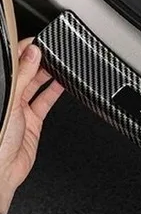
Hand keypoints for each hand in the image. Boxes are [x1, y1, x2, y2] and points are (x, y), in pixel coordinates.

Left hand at [0, 38, 63, 213]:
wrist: (3, 173)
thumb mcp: (11, 102)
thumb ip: (22, 77)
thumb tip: (31, 53)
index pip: (11, 64)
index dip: (23, 50)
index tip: (38, 40)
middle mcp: (7, 98)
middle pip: (24, 73)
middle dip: (37, 61)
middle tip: (51, 50)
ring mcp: (20, 110)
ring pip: (36, 86)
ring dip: (47, 75)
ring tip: (59, 64)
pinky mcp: (33, 122)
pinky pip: (45, 102)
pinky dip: (55, 92)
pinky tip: (62, 83)